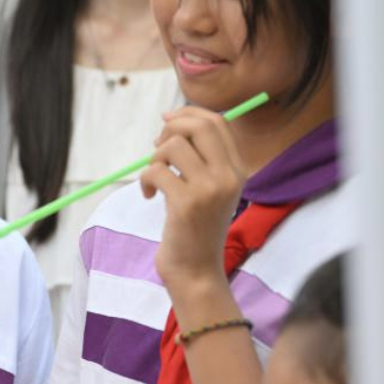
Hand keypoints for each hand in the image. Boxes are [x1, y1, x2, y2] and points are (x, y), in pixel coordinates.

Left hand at [141, 107, 245, 292]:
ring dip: (154, 158)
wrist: (196, 269)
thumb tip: (171, 120)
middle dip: (171, 128)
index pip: (219, 122)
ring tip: (154, 178)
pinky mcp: (187, 203)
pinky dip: (145, 180)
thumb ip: (199, 157)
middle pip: (200, 126)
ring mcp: (210, 189)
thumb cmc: (194, 228)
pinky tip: (149, 195)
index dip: (189, 114)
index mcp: (238, 169)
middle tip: (156, 146)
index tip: (168, 121)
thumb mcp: (207, 189)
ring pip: (173, 146)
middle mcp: (229, 176)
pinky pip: (156, 170)